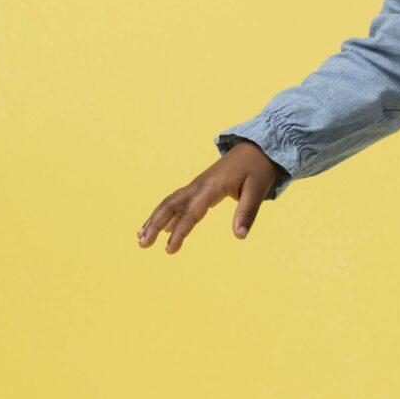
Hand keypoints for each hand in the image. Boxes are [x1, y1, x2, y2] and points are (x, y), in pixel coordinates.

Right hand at [137, 139, 282, 253]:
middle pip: (171, 205)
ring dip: (155, 219)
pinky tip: (160, 227)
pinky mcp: (199, 187)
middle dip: (154, 224)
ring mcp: (197, 185)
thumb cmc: (257, 169)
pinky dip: (166, 213)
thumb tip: (240, 236)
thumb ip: (247, 213)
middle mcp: (199, 185)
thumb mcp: (257, 190)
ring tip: (141, 238)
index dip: (179, 232)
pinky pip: (178, 201)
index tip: (169, 250)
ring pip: (170, 202)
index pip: (191, 213)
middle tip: (142, 245)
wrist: (257, 148)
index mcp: (211, 187)